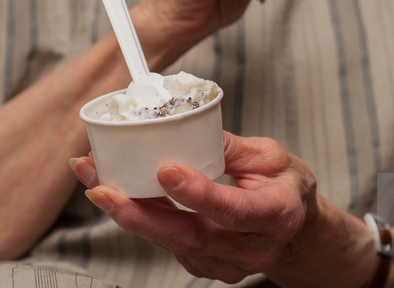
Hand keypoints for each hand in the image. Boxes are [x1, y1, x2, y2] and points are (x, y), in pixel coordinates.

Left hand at [69, 131, 318, 283]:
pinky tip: (119, 194)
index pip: (235, 210)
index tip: (165, 170)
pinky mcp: (207, 265)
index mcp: (276, 215)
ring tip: (96, 181)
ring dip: (131, 213)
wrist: (298, 229)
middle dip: (141, 214)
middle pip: (191, 236)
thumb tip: (186, 128)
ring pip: (172, 242)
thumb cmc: (286, 187)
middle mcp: (252, 248)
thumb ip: (231, 147)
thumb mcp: (271, 157)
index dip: (199, 194)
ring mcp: (228, 264)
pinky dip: (142, 219)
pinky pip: (169, 244)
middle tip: (103, 189)